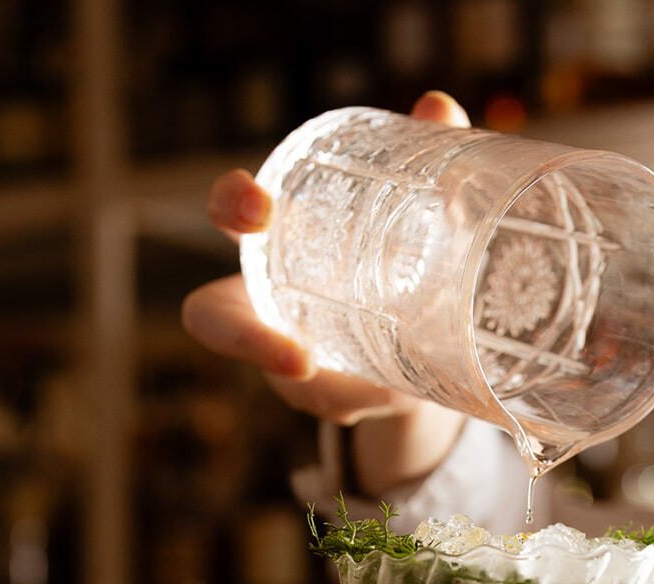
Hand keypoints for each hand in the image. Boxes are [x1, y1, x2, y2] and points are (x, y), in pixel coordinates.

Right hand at [181, 91, 469, 490]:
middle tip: (297, 356)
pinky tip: (397, 397)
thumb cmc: (396, 245)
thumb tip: (437, 108)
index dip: (229, 206)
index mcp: (276, 239)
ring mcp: (290, 359)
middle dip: (243, 339)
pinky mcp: (330, 397)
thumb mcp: (412, 202)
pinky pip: (338, 406)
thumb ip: (424, 155)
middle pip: (216, 324)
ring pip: (287, 384)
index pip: (228, 214)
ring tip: (375, 392)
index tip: (258, 206)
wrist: (421, 322)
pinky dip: (367, 401)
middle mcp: (265, 305)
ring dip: (323, 391)